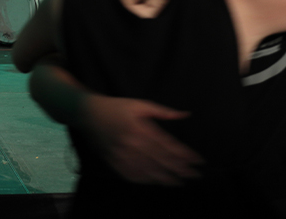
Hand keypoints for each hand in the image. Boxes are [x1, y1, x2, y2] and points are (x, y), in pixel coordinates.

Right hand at [83, 96, 202, 185]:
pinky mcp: (113, 161)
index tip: (197, 160)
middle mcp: (131, 143)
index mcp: (140, 128)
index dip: (184, 154)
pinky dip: (145, 180)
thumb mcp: (139, 104)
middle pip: (160, 160)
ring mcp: (121, 154)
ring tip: (179, 182)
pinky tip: (156, 181)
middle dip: (180, 169)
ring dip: (165, 177)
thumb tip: (185, 114)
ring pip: (147, 170)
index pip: (167, 145)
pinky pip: (131, 175)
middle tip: (195, 175)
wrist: (87, 113)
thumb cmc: (115, 106)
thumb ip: (163, 111)